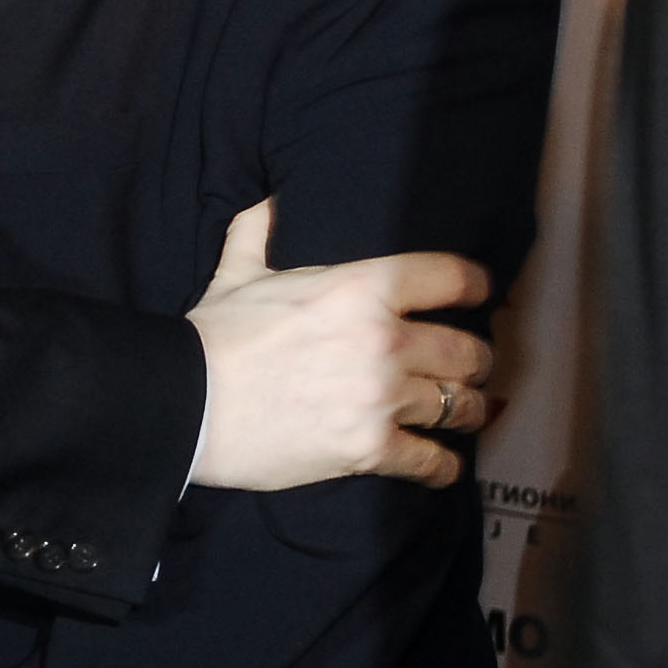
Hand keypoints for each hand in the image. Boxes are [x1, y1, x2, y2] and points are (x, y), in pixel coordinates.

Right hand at [187, 198, 492, 491]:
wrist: (187, 404)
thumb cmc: (214, 336)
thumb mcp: (237, 272)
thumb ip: (259, 231)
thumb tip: (267, 200)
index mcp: (359, 288)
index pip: (449, 277)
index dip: (474, 284)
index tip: (480, 292)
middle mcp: (384, 341)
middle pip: (470, 351)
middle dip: (474, 359)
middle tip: (469, 366)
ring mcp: (382, 399)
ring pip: (461, 406)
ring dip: (466, 410)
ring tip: (463, 412)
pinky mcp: (372, 450)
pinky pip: (435, 462)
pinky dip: (442, 466)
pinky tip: (440, 463)